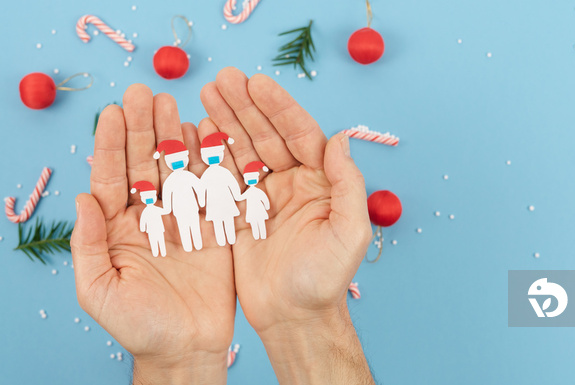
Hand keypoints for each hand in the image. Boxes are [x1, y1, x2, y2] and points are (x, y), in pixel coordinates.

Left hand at [71, 85, 233, 384]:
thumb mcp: (99, 290)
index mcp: (118, 228)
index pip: (112, 177)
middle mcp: (150, 217)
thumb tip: (82, 198)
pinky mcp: (215, 228)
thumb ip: (88, 244)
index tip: (114, 110)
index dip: (112, 144)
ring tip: (175, 106)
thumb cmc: (138, 325)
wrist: (186, 348)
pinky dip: (212, 164)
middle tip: (148, 93)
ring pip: (179, 171)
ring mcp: (184, 220)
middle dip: (145, 129)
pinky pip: (213, 191)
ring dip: (176, 138)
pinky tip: (209, 136)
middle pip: (146, 165)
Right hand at [201, 68, 373, 383]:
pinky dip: (211, 155)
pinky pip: (223, 178)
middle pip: (267, 135)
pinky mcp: (239, 214)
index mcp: (320, 181)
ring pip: (243, 150)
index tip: (256, 83)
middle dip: (246, 106)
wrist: (294, 316)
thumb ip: (348, 184)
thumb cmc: (326, 278)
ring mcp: (263, 196)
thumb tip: (341, 137)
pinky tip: (197, 131)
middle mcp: (292, 183)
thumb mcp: (349, 232)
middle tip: (222, 79)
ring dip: (226, 122)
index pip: (299, 134)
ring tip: (206, 94)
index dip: (278, 108)